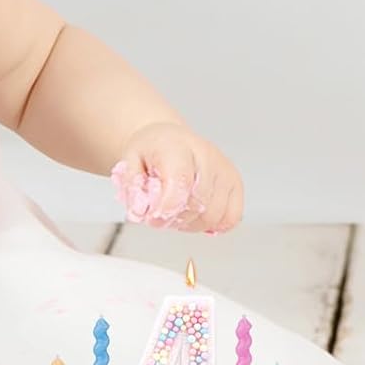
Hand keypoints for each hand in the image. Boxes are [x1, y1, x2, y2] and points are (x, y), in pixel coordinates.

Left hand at [112, 122, 242, 234]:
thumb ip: (132, 186)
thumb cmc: (152, 151)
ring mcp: (223, 169)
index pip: (180, 181)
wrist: (169, 138)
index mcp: (176, 145)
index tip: (154, 218)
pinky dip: (214, 225)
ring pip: (214, 214)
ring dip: (192, 224)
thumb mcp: (129, 161)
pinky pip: (231, 217)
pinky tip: (196, 215)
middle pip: (198, 202)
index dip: (167, 207)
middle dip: (175, 219)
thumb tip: (140, 211)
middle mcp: (206, 154)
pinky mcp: (235, 182)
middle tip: (160, 216)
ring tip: (177, 213)